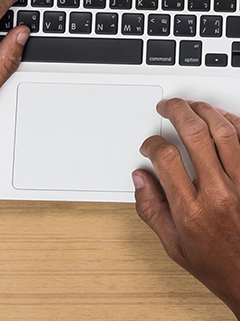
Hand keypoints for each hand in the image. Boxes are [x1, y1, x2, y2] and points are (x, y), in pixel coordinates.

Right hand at [132, 97, 239, 317]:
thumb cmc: (219, 265)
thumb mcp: (174, 245)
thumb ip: (151, 210)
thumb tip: (140, 179)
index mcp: (192, 211)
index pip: (166, 158)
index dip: (152, 144)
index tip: (150, 146)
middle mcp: (218, 193)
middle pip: (195, 134)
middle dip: (177, 111)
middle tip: (168, 107)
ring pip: (224, 132)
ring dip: (205, 112)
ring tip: (192, 107)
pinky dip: (233, 124)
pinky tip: (221, 120)